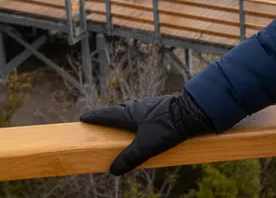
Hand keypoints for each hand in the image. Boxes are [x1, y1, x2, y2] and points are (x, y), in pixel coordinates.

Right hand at [80, 91, 213, 175]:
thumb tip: (113, 170)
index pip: (108, 114)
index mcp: (130, 113)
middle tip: (99, 121)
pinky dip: (135, 119)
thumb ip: (129, 159)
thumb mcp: (145, 147)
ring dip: (122, 117)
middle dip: (108, 116)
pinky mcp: (160, 109)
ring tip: (118, 125)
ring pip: (131, 111)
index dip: (95, 117)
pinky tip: (141, 125)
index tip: (83, 117)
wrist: (192, 111)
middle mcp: (138, 106)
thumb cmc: (167, 126)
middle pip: (118, 111)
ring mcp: (150, 106)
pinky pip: (142, 114)